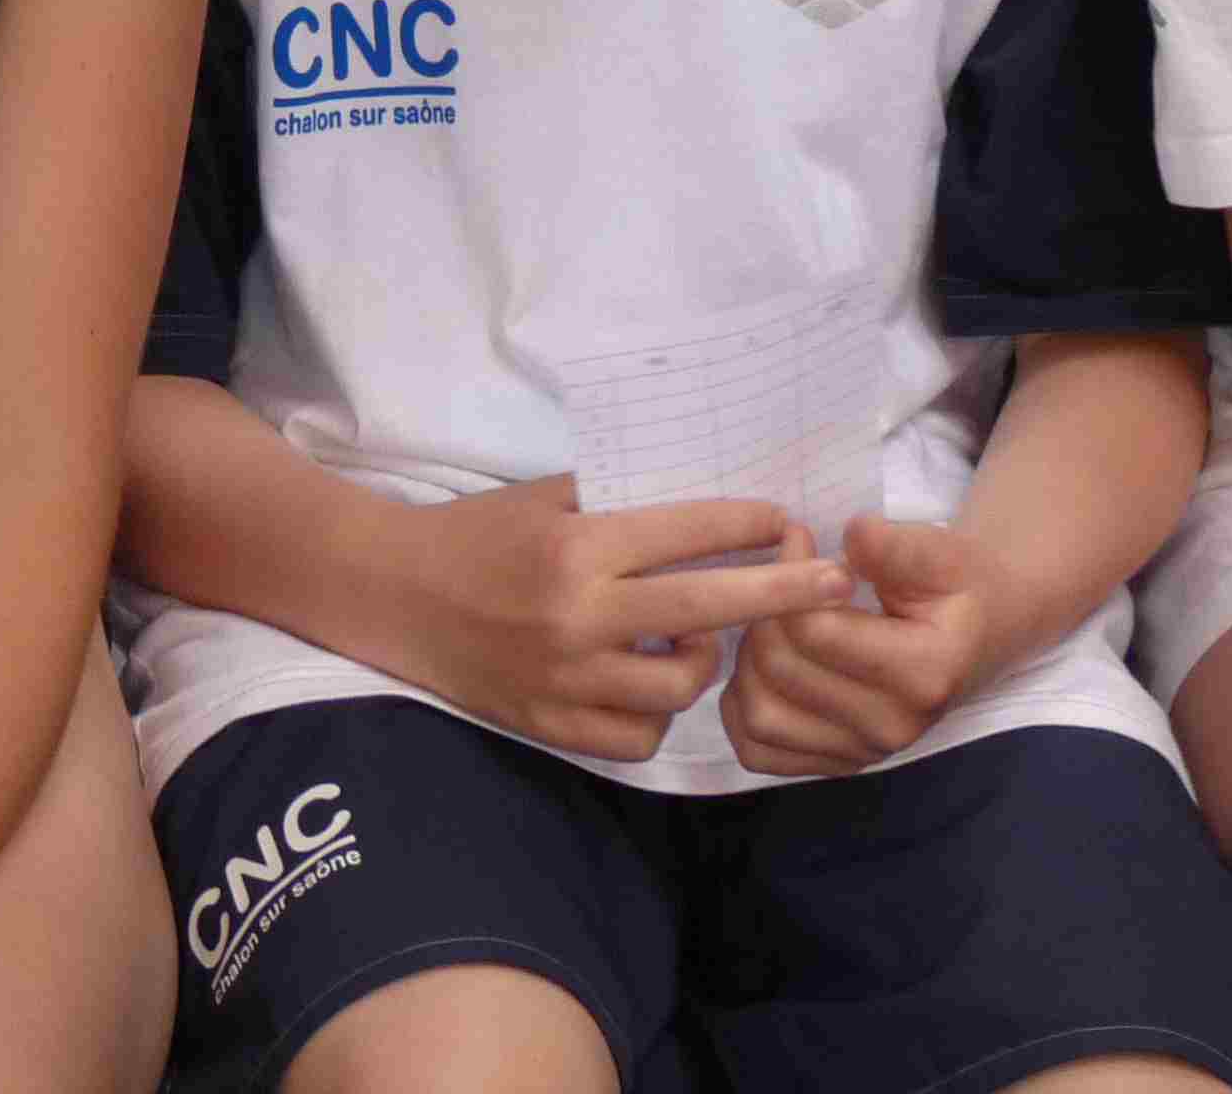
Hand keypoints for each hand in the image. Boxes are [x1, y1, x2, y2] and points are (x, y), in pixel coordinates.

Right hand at [379, 476, 852, 764]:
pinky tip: (651, 679)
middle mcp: (577, 617)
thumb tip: (707, 505)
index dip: (745, 523)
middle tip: (835, 583)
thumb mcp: (544, 498)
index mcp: (578, 549)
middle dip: (781, 593)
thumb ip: (619, 502)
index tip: (782, 518)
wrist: (396, 597)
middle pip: (706, 608)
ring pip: (680, 684)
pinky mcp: (551, 725)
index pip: (685, 534)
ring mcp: (565, 680)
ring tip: (698, 635)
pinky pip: (637, 733)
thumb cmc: (476, 534)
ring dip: (705, 658)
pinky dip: (656, 709)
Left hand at [722, 518, 1017, 779]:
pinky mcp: (838, 764)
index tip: (796, 535)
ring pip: (761, 717)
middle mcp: (892, 727)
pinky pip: (760, 751)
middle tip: (776, 575)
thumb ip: (894, 545)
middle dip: (763, 612)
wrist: (982, 630)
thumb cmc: (960, 584)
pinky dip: (741, 710)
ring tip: (769, 619)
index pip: (816, 633)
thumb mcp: (941, 551)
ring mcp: (863, 754)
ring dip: (746, 662)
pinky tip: (758, 665)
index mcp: (922, 673)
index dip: (790, 576)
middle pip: (782, 672)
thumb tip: (851, 536)